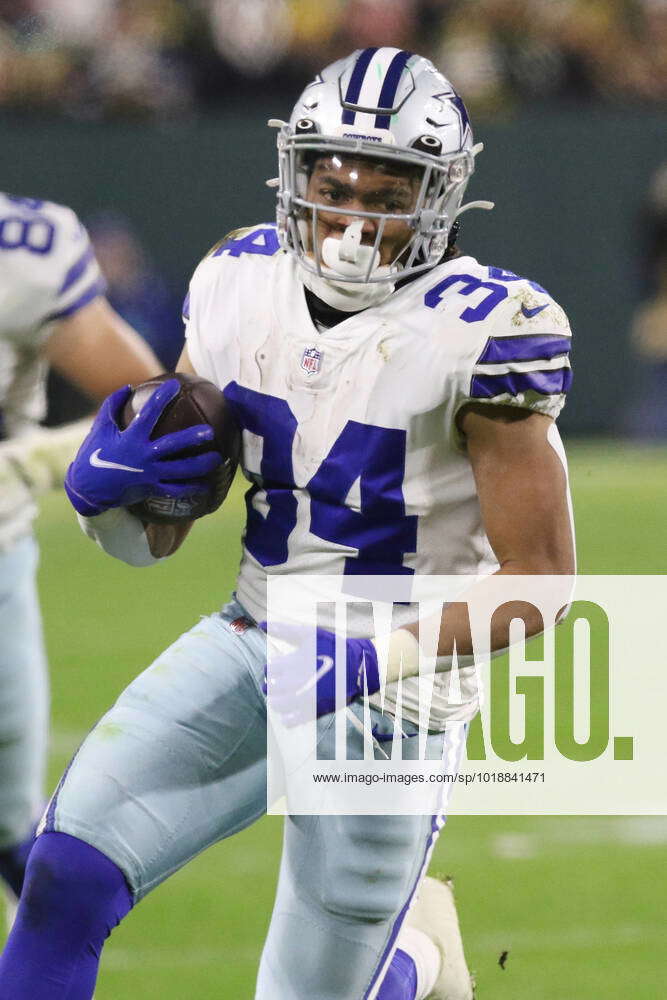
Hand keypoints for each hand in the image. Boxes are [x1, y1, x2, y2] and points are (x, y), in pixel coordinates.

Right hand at [64, 380, 221, 516]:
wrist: (87, 489)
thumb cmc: (94, 454)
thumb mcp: (100, 428)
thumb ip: (112, 405)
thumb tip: (129, 386)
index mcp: (130, 438)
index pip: (149, 414)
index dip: (161, 398)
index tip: (176, 385)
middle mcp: (142, 456)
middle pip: (172, 446)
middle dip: (191, 438)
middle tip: (209, 431)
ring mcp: (148, 474)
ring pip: (179, 471)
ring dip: (200, 465)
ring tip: (217, 458)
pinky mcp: (151, 489)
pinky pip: (175, 490)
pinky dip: (191, 488)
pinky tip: (206, 486)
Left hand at [262, 624, 380, 725]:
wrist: (357, 667)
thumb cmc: (332, 648)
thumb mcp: (309, 634)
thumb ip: (284, 630)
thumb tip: (261, 624)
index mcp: (293, 662)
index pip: (268, 669)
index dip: (272, 668)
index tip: (280, 666)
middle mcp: (296, 682)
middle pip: (269, 688)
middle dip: (271, 685)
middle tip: (280, 682)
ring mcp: (304, 698)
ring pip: (276, 705)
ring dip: (276, 700)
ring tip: (285, 695)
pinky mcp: (313, 711)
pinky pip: (289, 721)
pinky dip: (286, 717)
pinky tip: (292, 708)